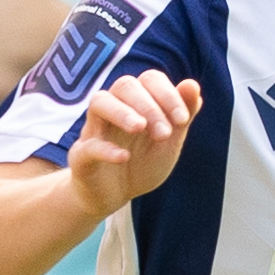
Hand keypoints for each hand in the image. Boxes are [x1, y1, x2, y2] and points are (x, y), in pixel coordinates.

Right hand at [67, 72, 201, 218]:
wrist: (114, 195)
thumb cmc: (141, 162)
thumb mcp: (169, 142)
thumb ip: (182, 116)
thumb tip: (193, 85)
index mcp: (136, 102)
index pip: (150, 79)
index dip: (168, 94)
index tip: (182, 120)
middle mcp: (113, 108)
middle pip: (125, 85)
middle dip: (149, 106)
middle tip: (163, 134)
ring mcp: (94, 131)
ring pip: (99, 102)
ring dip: (121, 112)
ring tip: (139, 128)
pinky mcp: (81, 156)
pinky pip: (88, 145)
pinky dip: (106, 149)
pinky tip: (124, 157)